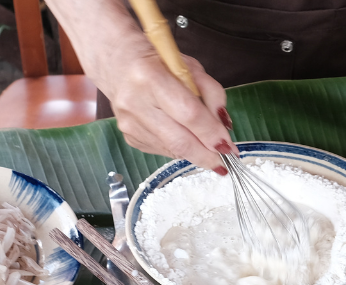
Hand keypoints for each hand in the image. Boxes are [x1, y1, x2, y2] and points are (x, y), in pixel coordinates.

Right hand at [97, 37, 235, 172]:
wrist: (117, 61)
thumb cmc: (157, 60)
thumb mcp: (190, 66)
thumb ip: (211, 92)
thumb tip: (223, 125)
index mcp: (151, 77)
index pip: (189, 114)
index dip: (212, 133)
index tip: (229, 145)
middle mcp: (136, 103)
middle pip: (179, 140)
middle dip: (206, 155)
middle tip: (225, 163)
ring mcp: (129, 123)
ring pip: (171, 149)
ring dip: (195, 154)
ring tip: (210, 151)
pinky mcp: (128, 136)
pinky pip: (162, 150)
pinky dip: (179, 149)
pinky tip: (185, 139)